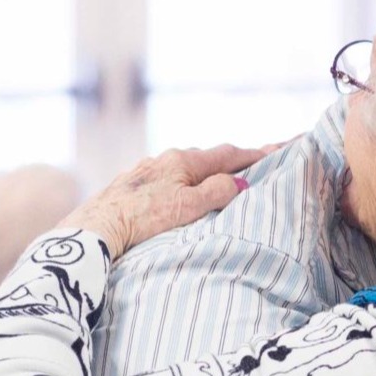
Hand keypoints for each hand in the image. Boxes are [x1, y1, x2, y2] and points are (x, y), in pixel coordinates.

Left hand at [60, 143, 273, 257]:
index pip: (228, 154)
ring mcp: (145, 171)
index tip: (279, 148)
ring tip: (220, 179)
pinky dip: (185, 182)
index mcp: (183, 160)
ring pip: (184, 168)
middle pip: (206, 158)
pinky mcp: (131, 186)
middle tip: (254, 162)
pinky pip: (167, 179)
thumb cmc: (143, 217)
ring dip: (206, 172)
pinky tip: (180, 193)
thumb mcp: (188, 206)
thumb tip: (239, 181)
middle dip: (231, 160)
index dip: (255, 154)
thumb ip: (217, 192)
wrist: (96, 227)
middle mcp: (164, 159)